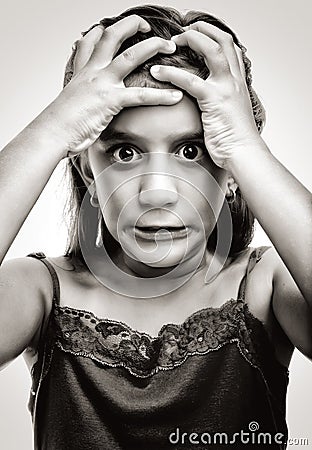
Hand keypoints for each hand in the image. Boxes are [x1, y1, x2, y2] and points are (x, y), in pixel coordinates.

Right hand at [36, 15, 181, 157]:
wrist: (51, 133)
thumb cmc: (59, 123)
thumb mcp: (69, 103)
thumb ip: (79, 97)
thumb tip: (81, 105)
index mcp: (82, 72)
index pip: (90, 41)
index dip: (101, 30)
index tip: (111, 27)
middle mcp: (92, 72)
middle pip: (111, 36)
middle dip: (131, 25)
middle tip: (147, 26)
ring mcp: (102, 83)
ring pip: (130, 56)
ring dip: (152, 47)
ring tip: (169, 47)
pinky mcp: (110, 100)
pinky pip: (140, 95)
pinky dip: (161, 95)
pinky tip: (175, 96)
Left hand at [150, 22, 260, 168]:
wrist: (243, 154)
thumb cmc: (235, 139)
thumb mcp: (230, 113)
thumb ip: (221, 101)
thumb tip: (207, 101)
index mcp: (237, 82)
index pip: (230, 47)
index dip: (213, 34)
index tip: (197, 32)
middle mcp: (234, 80)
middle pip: (222, 40)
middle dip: (202, 29)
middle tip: (183, 30)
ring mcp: (226, 88)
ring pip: (211, 50)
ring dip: (191, 39)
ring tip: (171, 42)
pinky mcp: (214, 100)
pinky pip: (190, 80)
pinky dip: (171, 73)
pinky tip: (158, 72)